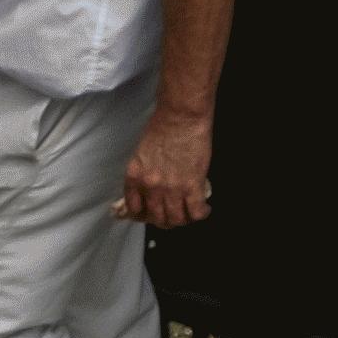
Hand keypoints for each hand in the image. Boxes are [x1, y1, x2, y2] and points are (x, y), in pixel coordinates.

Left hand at [118, 107, 216, 227]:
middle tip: (172, 215)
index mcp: (134, 178)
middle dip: (165, 221)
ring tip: (188, 213)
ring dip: (182, 220)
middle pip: (156, 218)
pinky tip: (203, 210)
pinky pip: (195, 211)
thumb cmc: (162, 127)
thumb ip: (143, 175)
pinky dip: (200, 214)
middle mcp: (150, 187)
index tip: (151, 215)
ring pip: (176, 219)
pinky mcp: (192, 185)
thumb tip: (148, 191)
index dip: (144, 216)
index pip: (134, 210)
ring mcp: (171, 188)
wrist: (181, 116)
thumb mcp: (141, 155)